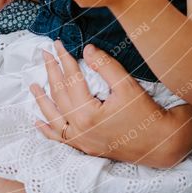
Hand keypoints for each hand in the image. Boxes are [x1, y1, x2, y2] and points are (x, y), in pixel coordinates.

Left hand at [31, 41, 175, 165]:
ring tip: (32, 84)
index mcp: (88, 113)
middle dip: (51, 72)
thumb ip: (105, 66)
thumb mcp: (127, 85)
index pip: (71, 79)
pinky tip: (38, 122)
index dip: (64, 59)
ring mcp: (80, 141)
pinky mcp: (85, 148)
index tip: (57, 44)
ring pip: (54, 118)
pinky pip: (60, 140)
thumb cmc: (145, 114)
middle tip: (44, 54)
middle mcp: (79, 130)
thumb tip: (87, 50)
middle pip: (59, 95)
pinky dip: (47, 130)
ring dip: (42, 100)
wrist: (160, 143)